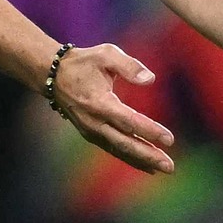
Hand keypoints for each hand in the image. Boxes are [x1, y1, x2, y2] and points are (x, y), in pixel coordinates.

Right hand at [50, 43, 175, 173]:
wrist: (53, 75)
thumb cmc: (84, 62)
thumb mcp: (106, 54)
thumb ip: (129, 66)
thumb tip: (150, 79)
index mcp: (99, 102)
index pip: (129, 121)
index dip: (149, 130)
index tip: (169, 139)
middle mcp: (95, 121)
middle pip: (125, 143)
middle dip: (148, 155)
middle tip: (169, 166)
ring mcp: (91, 130)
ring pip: (119, 149)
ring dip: (142, 160)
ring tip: (164, 168)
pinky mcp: (90, 134)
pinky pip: (113, 148)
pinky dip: (130, 158)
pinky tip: (147, 165)